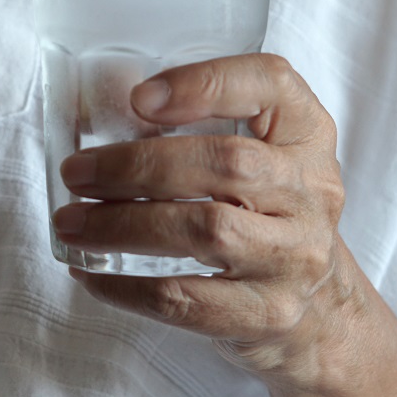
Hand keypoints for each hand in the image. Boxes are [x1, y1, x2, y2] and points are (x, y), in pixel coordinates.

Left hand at [53, 53, 359, 383]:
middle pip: (227, 163)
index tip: (139, 97)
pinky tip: (93, 273)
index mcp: (306, 134)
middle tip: (78, 172)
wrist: (324, 308)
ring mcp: (295, 257)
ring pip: (206, 231)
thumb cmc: (268, 213)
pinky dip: (128, 287)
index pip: (271, 83)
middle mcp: (311, 191)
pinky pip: (188, 300)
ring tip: (72, 222)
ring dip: (123, 225)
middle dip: (138, 165)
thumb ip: (201, 121)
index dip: (205, 84)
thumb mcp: (260, 152)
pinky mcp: (268, 313)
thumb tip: (107, 105)